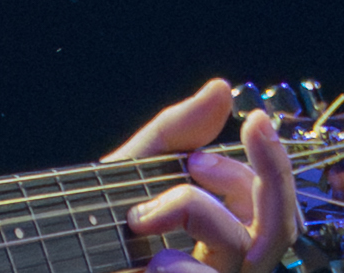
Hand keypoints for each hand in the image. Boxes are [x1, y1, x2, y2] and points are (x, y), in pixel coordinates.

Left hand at [104, 79, 299, 272]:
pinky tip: (152, 262)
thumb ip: (179, 132)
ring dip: (197, 212)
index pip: (274, 203)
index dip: (266, 163)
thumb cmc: (99, 218)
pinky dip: (179, 267)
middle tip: (243, 135)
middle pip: (280, 229)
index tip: (237, 133)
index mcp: (222, 233)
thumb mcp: (136, 166)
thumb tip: (220, 89)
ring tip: (145, 214)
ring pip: (243, 248)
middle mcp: (225, 264)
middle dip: (271, 173)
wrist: (63, 251)